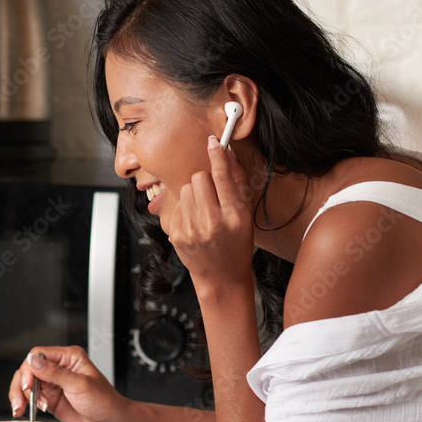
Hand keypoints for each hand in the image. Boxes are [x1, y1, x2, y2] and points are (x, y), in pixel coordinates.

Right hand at [8, 346, 132, 421]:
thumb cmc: (105, 402)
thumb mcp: (80, 385)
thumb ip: (55, 373)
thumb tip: (33, 362)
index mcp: (69, 357)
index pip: (39, 354)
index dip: (29, 367)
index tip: (29, 383)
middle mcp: (59, 368)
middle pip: (28, 368)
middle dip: (21, 384)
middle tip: (22, 399)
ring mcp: (53, 383)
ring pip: (26, 383)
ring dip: (19, 395)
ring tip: (20, 408)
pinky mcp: (50, 398)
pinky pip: (30, 397)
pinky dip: (24, 403)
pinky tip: (26, 411)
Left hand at [166, 136, 253, 290]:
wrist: (221, 279)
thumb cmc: (237, 246)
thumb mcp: (245, 216)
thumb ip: (237, 184)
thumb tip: (226, 153)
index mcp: (234, 217)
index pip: (222, 177)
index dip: (217, 155)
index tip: (214, 142)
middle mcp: (212, 223)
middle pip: (199, 178)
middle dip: (205, 181)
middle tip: (212, 195)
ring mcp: (191, 230)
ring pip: (185, 189)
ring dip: (194, 194)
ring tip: (204, 211)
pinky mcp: (176, 235)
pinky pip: (176, 205)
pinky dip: (185, 209)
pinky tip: (195, 222)